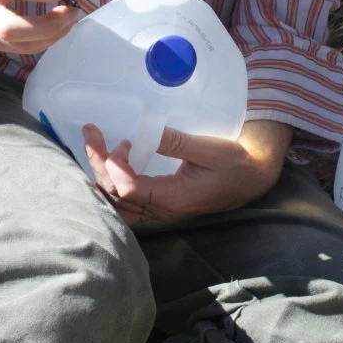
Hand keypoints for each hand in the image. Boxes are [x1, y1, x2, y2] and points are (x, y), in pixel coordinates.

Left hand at [84, 119, 292, 224]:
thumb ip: (176, 142)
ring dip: (101, 177)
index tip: (119, 140)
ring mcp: (160, 211)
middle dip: (98, 166)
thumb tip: (145, 130)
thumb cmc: (234, 162)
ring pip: (118, 205)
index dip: (115, 166)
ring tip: (95, 148)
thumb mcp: (208, 148)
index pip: (130, 190)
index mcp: (175, 198)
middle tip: (91, 133)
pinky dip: (112, 185)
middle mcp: (163, 210)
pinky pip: (127, 203)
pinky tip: (111, 164)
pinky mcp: (160, 206)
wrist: (252, 179)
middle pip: (117, 198)